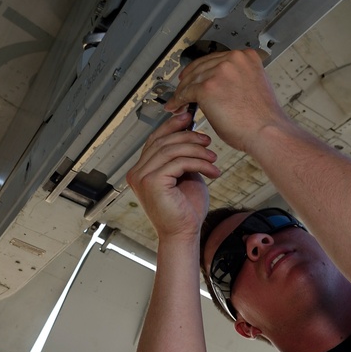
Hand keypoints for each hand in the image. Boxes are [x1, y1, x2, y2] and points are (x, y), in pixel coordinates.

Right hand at [126, 112, 219, 241]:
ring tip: (213, 159)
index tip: (189, 117)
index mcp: (141, 170)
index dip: (171, 126)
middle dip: (188, 137)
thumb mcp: (185, 176)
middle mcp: (137, 172)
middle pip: (163, 141)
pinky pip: (178, 162)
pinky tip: (212, 171)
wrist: (184, 234)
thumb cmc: (185, 210)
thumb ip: (182, 157)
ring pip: (171, 150)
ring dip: (197, 151)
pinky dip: (198, 163)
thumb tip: (190, 133)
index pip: (155, 140)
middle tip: (207, 141)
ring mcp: (142, 177)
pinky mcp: (152, 183)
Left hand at [166, 50, 288, 153]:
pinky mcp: (207, 87)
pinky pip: (185, 93)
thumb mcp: (253, 87)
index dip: (202, 69)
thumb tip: (220, 87)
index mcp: (246, 57)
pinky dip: (178, 101)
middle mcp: (233, 59)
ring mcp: (220, 71)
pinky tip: (176, 107)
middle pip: (201, 66)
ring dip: (182, 92)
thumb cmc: (262, 118)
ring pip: (191, 79)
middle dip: (189, 80)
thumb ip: (237, 80)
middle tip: (181, 90)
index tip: (195, 75)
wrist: (266, 131)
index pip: (216, 59)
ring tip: (178, 103)